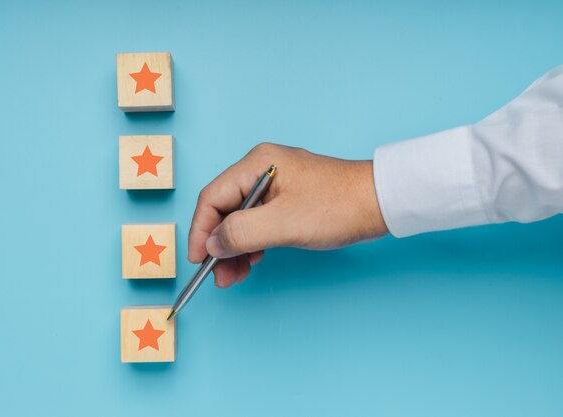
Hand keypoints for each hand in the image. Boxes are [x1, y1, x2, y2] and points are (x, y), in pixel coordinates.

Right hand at [188, 143, 387, 287]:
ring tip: (233, 276)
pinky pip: (258, 221)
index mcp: (257, 164)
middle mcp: (262, 169)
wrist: (380, 203)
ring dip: (234, 248)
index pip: (212, 197)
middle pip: (224, 208)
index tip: (198, 259)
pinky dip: (252, 243)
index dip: (200, 231)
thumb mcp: (284, 223)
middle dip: (218, 244)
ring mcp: (276, 184)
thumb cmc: (338, 206)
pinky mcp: (288, 199)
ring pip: (240, 218)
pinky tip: (252, 260)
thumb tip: (211, 244)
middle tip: (218, 275)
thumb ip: (241, 233)